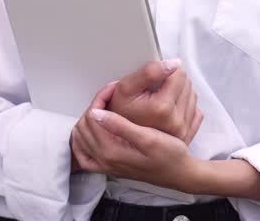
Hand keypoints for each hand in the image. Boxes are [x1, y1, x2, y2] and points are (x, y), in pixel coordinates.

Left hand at [71, 99, 197, 191]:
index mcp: (111, 151)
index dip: (101, 98)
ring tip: (104, 106)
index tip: (115, 87)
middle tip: (110, 94)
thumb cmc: (169, 153)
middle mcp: (104, 160)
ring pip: (81, 139)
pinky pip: (84, 157)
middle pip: (84, 126)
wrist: (178, 172)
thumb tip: (96, 114)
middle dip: (94, 106)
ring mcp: (105, 165)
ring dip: (88, 119)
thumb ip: (121, 126)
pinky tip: (91, 132)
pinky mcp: (108, 167)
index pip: (92, 117)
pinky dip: (82, 142)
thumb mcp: (149, 138)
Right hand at [107, 60, 202, 143]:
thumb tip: (174, 63)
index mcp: (162, 108)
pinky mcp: (187, 135)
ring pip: (192, 95)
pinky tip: (170, 108)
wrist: (118, 138)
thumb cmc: (119, 112)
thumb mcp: (125, 87)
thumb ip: (149, 72)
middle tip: (155, 89)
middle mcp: (176, 122)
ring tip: (160, 98)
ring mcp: (183, 131)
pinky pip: (195, 111)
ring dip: (179, 92)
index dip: (166, 71)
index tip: (154, 78)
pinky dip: (185, 106)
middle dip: (173, 81)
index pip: (179, 74)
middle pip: (187, 83)